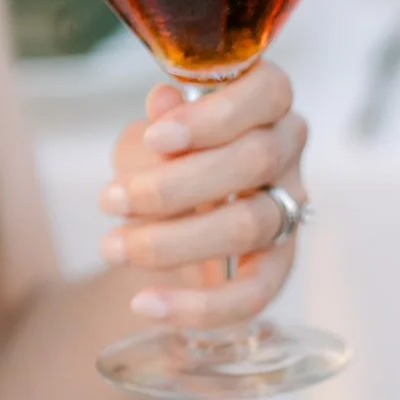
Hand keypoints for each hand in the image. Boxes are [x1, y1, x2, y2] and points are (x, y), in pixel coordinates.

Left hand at [98, 62, 306, 329]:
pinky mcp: (279, 265)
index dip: (215, 117)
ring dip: (172, 241)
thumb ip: (162, 120)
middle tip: (110, 200)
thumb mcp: (154, 131)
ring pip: (249, 225)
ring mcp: (289, 208)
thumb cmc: (167, 157)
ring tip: (113, 246)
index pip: (268, 93)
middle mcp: (288, 152)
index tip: (155, 137)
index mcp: (266, 103)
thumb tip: (164, 104)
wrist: (170, 213)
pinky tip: (145, 303)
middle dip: (174, 185)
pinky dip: (197, 305)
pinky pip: (253, 293)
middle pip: (254, 161)